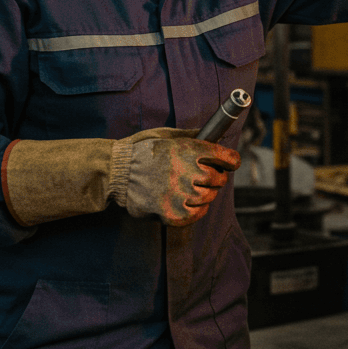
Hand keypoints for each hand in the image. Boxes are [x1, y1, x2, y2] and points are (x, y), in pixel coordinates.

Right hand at [110, 127, 241, 226]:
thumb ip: (193, 136)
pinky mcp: (171, 212)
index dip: (231, 160)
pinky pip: (196, 214)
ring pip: (209, 197)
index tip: (231, 163)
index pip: (225, 156)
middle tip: (204, 176)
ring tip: (190, 188)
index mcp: (187, 149)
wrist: (116, 172)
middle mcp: (186, 170)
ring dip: (204, 194)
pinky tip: (188, 203)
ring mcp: (179, 193)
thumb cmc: (142, 151)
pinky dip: (197, 210)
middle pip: (219, 179)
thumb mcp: (167, 136)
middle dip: (216, 178)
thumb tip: (217, 134)